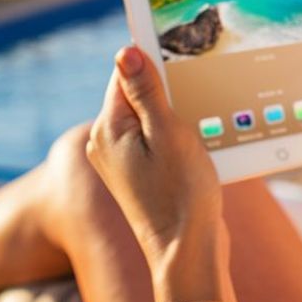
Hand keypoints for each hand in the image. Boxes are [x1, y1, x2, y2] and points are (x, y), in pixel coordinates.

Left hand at [85, 46, 222, 268]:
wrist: (188, 250)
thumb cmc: (181, 193)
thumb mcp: (168, 133)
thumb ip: (146, 91)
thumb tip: (126, 51)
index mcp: (107, 128)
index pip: (125, 73)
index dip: (154, 63)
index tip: (184, 63)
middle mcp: (104, 143)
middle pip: (135, 94)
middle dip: (166, 90)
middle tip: (196, 100)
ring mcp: (118, 161)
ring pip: (146, 117)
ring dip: (173, 115)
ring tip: (196, 129)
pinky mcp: (135, 174)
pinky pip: (152, 139)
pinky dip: (172, 136)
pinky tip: (193, 147)